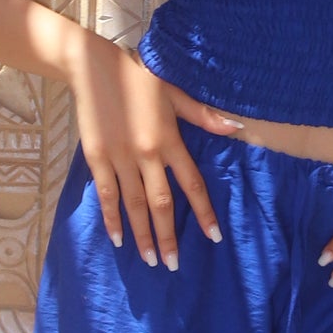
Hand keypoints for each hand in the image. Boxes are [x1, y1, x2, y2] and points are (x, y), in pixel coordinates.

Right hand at [67, 40, 241, 269]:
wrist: (95, 67)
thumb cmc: (140, 78)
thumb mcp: (175, 93)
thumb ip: (203, 116)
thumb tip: (237, 127)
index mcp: (169, 140)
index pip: (192, 183)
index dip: (203, 212)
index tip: (213, 237)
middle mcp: (147, 154)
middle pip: (161, 203)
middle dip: (168, 236)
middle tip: (173, 265)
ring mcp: (120, 158)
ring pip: (134, 205)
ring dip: (142, 235)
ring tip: (150, 260)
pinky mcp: (97, 159)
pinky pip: (107, 194)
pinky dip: (111, 218)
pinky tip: (117, 239)